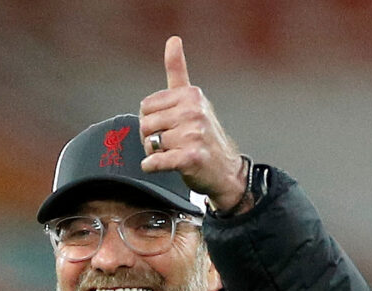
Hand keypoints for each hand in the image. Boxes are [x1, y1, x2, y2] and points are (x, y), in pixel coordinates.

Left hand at [139, 36, 246, 211]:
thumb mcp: (193, 100)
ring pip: (149, 143)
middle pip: (145, 124)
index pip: (146, 106)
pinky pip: (155, 161)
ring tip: (173, 154)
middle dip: (150, 138)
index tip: (169, 126)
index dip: (152, 120)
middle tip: (170, 144)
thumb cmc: (205, 135)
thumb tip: (173, 39)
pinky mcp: (191, 157)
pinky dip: (151, 166)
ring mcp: (193, 134)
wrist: (226, 170)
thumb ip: (178, 71)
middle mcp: (194, 111)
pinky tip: (159, 165)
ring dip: (154, 153)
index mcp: (191, 95)